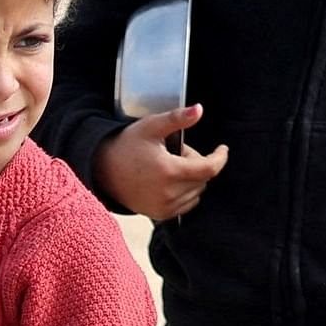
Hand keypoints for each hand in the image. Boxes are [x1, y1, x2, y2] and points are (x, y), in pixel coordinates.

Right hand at [97, 104, 227, 218]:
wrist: (103, 170)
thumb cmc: (127, 145)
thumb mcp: (151, 126)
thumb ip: (177, 118)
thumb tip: (199, 109)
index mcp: (169, 171)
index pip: (209, 169)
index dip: (220, 158)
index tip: (222, 149)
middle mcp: (169, 193)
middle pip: (202, 179)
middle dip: (196, 163)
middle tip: (176, 152)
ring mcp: (165, 207)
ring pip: (196, 192)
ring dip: (191, 178)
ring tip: (169, 166)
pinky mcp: (160, 215)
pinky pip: (187, 204)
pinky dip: (185, 192)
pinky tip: (168, 181)